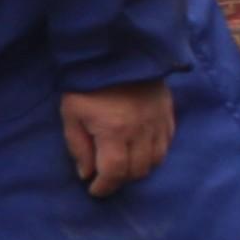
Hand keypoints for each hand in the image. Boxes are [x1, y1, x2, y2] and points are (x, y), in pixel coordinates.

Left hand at [60, 80, 174, 196]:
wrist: (116, 49)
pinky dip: (155, 152)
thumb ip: (78, 146)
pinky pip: (167, 142)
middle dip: (120, 179)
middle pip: (137, 171)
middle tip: (106, 176)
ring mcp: (158, 120)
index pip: (114, 172)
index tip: (95, 190)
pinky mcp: (168, 111)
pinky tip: (142, 149)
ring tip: (124, 164)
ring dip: (139, 168)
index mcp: (114, 131)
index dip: (104, 187)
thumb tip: (86, 174)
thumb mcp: (71, 114)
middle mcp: (141, 130)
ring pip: (156, 160)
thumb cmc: (87, 82)